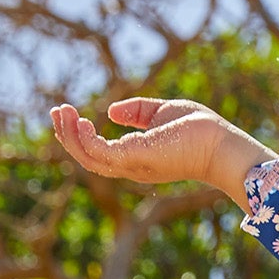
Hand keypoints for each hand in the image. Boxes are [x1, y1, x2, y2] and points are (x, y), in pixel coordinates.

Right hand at [49, 97, 275, 208]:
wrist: (222, 145)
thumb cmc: (200, 130)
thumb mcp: (161, 113)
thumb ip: (137, 112)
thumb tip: (110, 112)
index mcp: (138, 158)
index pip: (101, 154)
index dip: (81, 137)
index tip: (69, 115)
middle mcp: (132, 167)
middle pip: (88, 158)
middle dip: (68, 136)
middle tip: (56, 111)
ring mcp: (132, 165)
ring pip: (88, 158)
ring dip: (69, 135)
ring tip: (61, 111)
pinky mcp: (135, 158)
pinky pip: (98, 152)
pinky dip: (83, 138)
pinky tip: (80, 119)